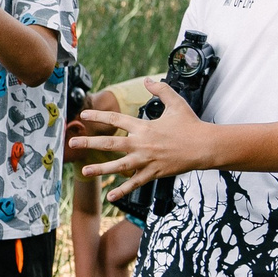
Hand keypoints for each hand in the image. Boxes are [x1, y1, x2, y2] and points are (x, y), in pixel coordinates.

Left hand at [74, 79, 212, 203]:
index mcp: (144, 127)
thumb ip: (161, 90)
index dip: (98, 116)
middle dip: (89, 143)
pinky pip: (135, 183)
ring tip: (84, 171)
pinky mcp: (154, 172)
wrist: (205, 146)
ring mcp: (147, 160)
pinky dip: (122, 189)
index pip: (116, 120)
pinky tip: (110, 195)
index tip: (83, 116)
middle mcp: (142, 144)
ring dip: (101, 169)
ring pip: (119, 166)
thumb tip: (147, 80)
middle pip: (111, 144)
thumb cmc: (191, 125)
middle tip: (72, 143)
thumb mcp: (176, 103)